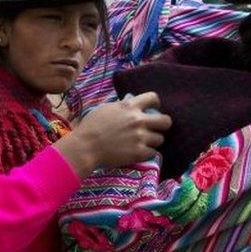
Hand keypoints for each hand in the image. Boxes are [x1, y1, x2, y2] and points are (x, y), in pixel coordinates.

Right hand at [55, 92, 171, 176]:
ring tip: (142, 143)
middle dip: (161, 125)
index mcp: (129, 106)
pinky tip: (137, 153)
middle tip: (153, 130)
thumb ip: (121, 106)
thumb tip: (130, 104)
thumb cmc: (89, 127)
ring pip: (160, 139)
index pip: (153, 98)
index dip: (155, 104)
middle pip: (166, 121)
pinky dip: (146, 153)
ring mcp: (140, 137)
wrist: (85, 147)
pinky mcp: (139, 152)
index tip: (152, 110)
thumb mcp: (105, 109)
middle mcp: (138, 120)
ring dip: (152, 141)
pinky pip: (153, 153)